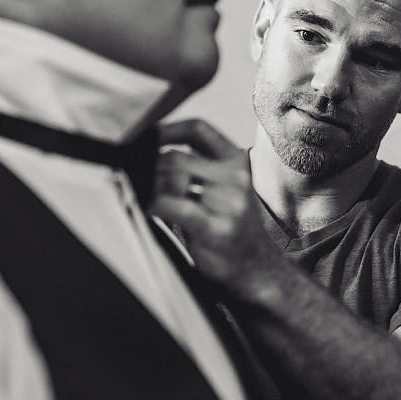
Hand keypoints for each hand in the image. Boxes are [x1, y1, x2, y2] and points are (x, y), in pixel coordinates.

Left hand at [152, 119, 286, 298]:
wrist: (259, 270)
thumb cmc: (235, 231)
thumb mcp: (226, 189)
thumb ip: (198, 169)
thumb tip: (151, 158)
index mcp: (237, 162)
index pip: (198, 130)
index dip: (167, 129)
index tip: (146, 138)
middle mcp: (235, 177)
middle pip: (176, 156)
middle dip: (151, 170)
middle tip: (141, 184)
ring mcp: (228, 202)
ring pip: (171, 178)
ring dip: (151, 189)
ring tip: (149, 201)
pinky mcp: (216, 227)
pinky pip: (173, 205)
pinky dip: (154, 204)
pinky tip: (150, 209)